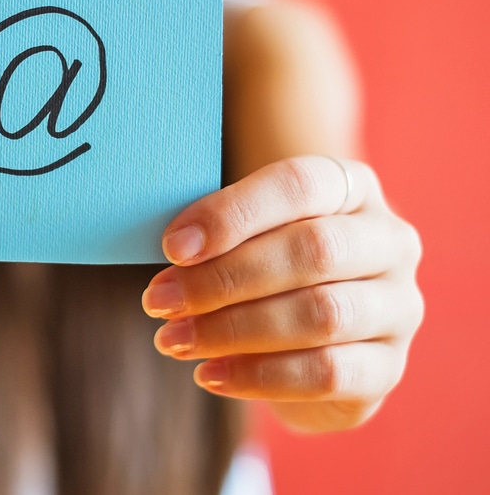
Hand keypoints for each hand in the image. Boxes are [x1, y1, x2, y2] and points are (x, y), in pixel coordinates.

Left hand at [141, 156, 422, 431]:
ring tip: (174, 339)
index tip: (172, 248)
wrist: (305, 339)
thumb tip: (176, 248)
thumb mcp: (245, 232)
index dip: (232, 214)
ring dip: (234, 329)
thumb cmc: (263, 263)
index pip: (299, 183)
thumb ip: (217, 230)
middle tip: (160, 300)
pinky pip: (328, 373)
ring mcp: (398, 307)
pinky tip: (210, 373)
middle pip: (314, 250)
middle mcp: (389, 241)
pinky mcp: (388, 368)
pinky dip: (259, 376)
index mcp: (351, 187)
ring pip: (322, 314)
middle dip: (224, 278)